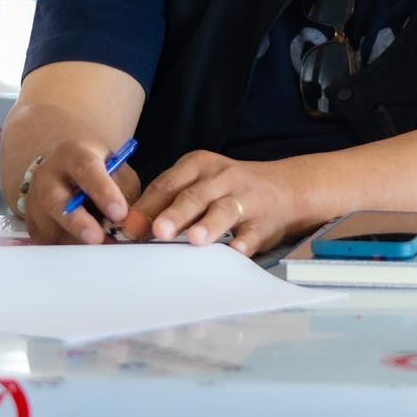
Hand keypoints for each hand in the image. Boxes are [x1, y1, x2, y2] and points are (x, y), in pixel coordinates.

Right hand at [13, 138, 140, 245]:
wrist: (68, 167)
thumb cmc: (101, 170)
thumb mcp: (118, 171)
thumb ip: (124, 194)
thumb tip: (130, 225)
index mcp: (74, 155)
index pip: (86, 169)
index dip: (102, 192)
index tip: (119, 213)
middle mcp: (47, 176)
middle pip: (54, 199)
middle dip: (76, 221)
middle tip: (97, 238)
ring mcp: (34, 200)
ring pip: (47, 226)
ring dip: (73, 242)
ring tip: (97, 251)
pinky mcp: (32, 223)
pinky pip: (46, 241)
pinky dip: (66, 250)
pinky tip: (84, 255)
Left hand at [131, 150, 300, 255]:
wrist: (287, 188)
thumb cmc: (229, 189)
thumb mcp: (199, 183)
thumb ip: (167, 202)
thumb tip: (129, 228)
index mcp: (199, 166)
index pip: (167, 185)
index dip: (146, 208)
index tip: (128, 229)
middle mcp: (222, 178)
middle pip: (194, 195)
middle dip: (176, 214)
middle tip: (158, 231)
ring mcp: (246, 198)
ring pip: (225, 210)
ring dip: (209, 225)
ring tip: (195, 239)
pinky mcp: (265, 222)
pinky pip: (253, 232)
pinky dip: (245, 241)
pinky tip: (236, 250)